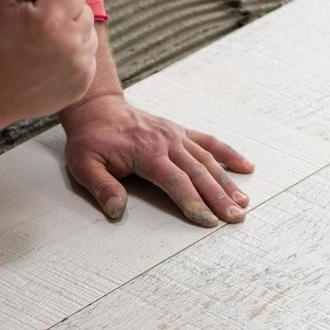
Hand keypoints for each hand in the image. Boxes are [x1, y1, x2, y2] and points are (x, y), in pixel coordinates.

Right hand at [0, 0, 98, 122]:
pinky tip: (51, 63)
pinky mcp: (82, 83)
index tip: (35, 12)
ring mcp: (80, 66)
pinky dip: (75, 57)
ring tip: (45, 46)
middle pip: (84, 11)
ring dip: (72, 35)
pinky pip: (89, 58)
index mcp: (52, 19)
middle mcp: (71, 43)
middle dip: (65, 15)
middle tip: (39, 30)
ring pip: (90, 34)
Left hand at [59, 94, 255, 225]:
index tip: (208, 221)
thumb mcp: (84, 164)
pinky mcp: (180, 131)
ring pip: (207, 160)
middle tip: (235, 218)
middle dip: (219, 198)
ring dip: (227, 182)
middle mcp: (167, 142)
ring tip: (243, 203)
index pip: (175, 181)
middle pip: (198, 173)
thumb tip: (116, 211)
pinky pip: (208, 141)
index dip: (193, 202)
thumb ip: (101, 187)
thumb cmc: (90, 139)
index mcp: (146, 152)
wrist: (97, 108)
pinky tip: (246, 167)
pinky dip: (228, 153)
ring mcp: (176, 135)